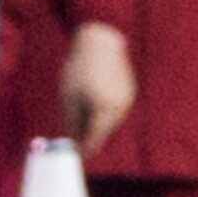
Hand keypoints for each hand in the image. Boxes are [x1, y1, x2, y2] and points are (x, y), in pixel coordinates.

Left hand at [60, 22, 135, 159]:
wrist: (101, 40)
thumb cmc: (81, 66)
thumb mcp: (69, 96)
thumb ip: (72, 121)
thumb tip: (73, 140)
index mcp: (105, 111)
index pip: (95, 140)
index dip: (84, 150)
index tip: (74, 156)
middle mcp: (120, 108)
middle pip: (104, 132)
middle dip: (90, 136)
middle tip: (74, 135)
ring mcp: (127, 99)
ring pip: (110, 121)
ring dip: (97, 122)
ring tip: (80, 111)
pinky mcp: (128, 91)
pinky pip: (115, 108)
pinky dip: (104, 110)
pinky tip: (92, 99)